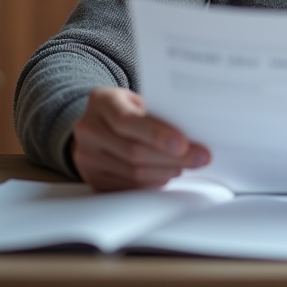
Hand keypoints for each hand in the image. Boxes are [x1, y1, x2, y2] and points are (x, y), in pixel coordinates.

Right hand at [70, 87, 209, 191]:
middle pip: (133, 151)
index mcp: (101, 101)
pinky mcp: (94, 178)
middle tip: (199, 157)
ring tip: (186, 165)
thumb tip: (192, 130)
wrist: (97, 124)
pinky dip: (153, 182)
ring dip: (166, 171)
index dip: (157, 134)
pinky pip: (128, 186)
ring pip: (133, 172)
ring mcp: (87, 156)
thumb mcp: (136, 100)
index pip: (127, 121)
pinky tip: (168, 173)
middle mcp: (88, 129)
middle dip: (172, 157)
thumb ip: (157, 111)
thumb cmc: (126, 108)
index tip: (184, 144)